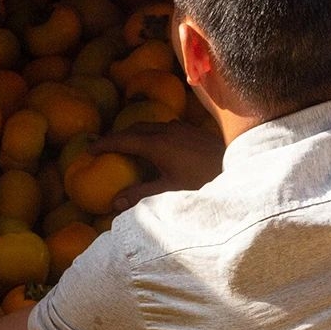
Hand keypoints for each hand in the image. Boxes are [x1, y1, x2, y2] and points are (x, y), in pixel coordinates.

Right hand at [88, 121, 222, 210]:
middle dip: (118, 136)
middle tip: (105, 146)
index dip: (104, 143)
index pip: (123, 139)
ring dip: (136, 133)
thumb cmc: (203, 184)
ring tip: (128, 146)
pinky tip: (157, 146)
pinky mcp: (194, 131)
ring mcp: (182, 128)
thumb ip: (140, 195)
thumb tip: (113, 203)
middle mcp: (168, 130)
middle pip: (135, 128)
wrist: (241, 172)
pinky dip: (153, 133)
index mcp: (158, 144)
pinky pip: (165, 127)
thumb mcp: (169, 192)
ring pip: (151, 125)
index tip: (88, 148)